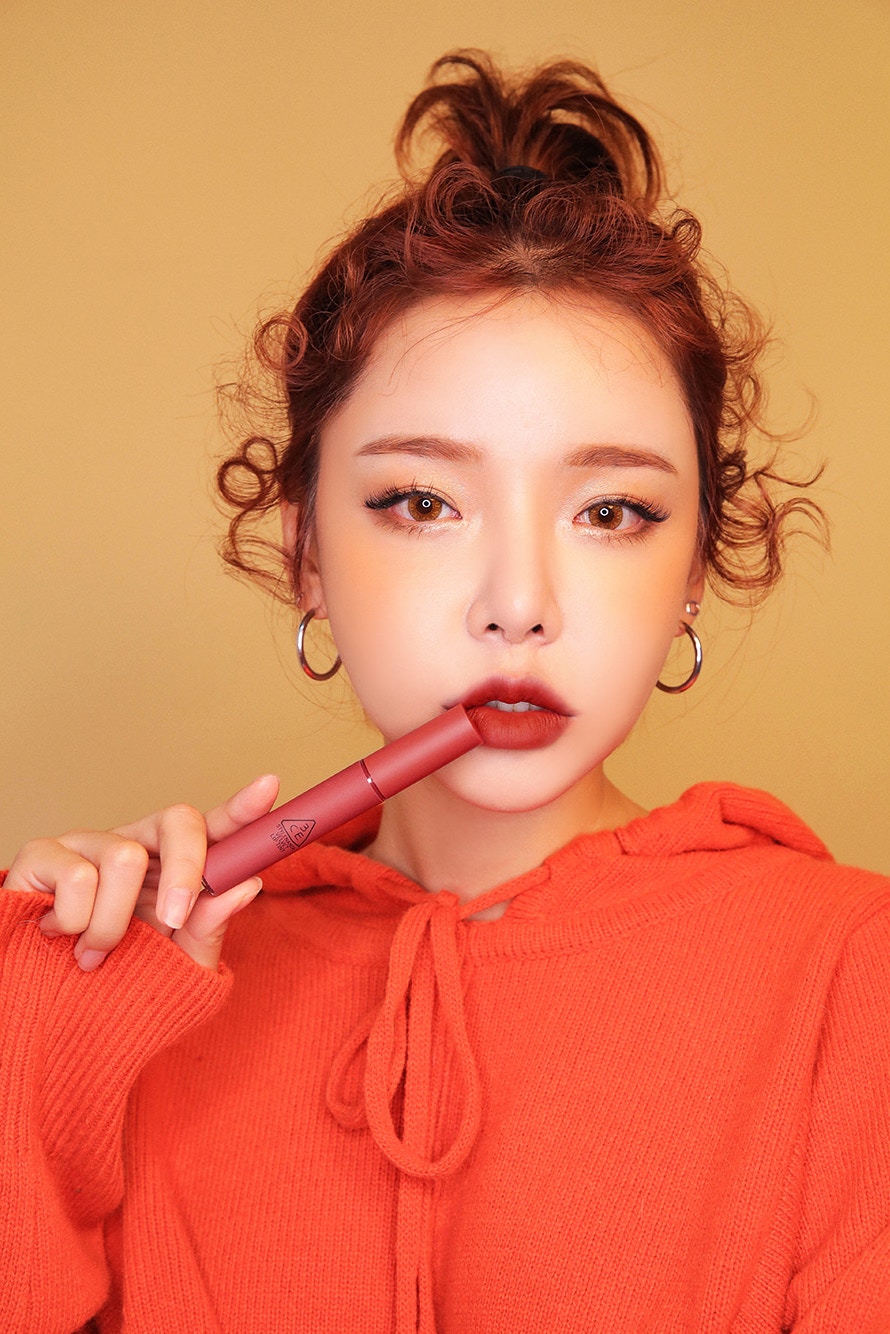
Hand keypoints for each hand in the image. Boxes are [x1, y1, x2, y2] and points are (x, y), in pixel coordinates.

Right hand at [3, 774, 279, 971]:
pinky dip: (75, 923)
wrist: (45, 1016)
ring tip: (94, 952)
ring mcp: (88, 846)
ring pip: (127, 857)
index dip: (242, 808)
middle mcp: (135, 847)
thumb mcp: (174, 965)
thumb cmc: (115, 985)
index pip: (215, 829)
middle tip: (175, 919)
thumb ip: (209, 928)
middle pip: (179, 819)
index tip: (269, 787)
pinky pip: (78, 876)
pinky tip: (59, 936)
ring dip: (115, 924)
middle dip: (187, 868)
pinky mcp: (41, 855)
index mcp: (174, 869)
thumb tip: (246, 885)